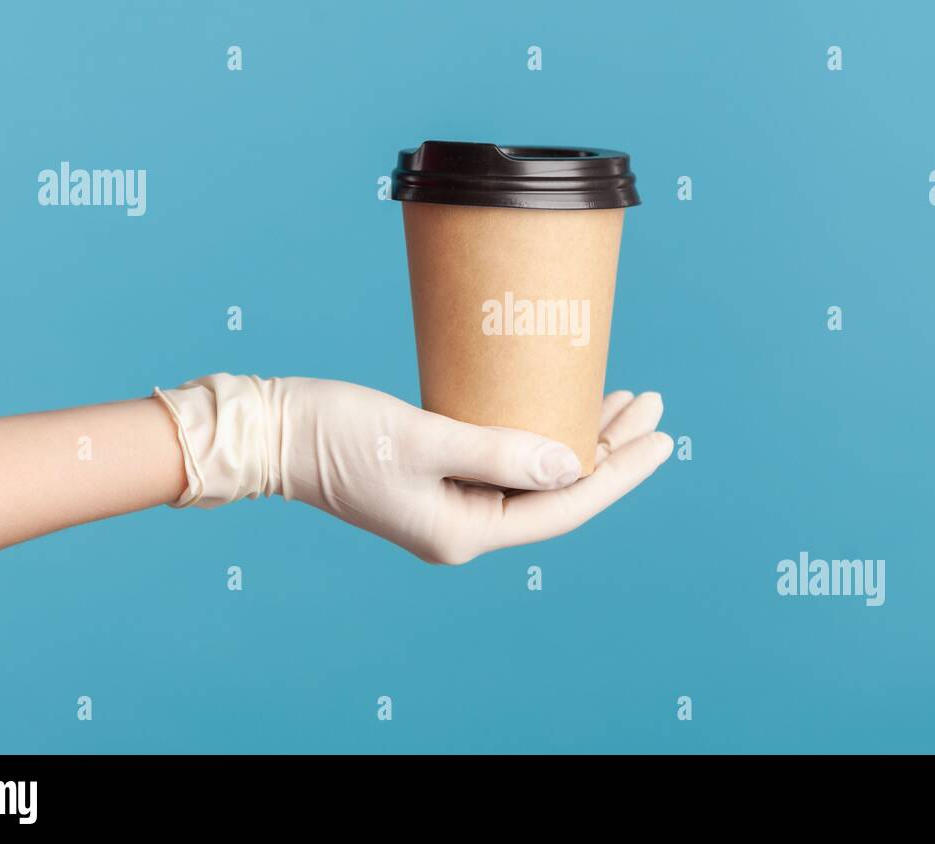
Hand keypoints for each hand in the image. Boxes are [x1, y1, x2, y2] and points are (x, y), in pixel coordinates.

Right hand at [156, 375, 672, 564]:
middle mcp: (466, 525)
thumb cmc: (336, 435)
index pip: (565, 507)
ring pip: (539, 472)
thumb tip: (574, 465)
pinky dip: (542, 430)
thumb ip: (500, 450)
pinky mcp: (441, 472)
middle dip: (611, 448)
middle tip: (656, 405)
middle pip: (560, 490)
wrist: (271, 432)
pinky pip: (511, 457)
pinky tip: (565, 405)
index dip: (620, 473)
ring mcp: (454, 501)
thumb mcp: (423, 438)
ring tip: (627, 403)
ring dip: (581, 436)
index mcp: (465, 531)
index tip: (662, 438)